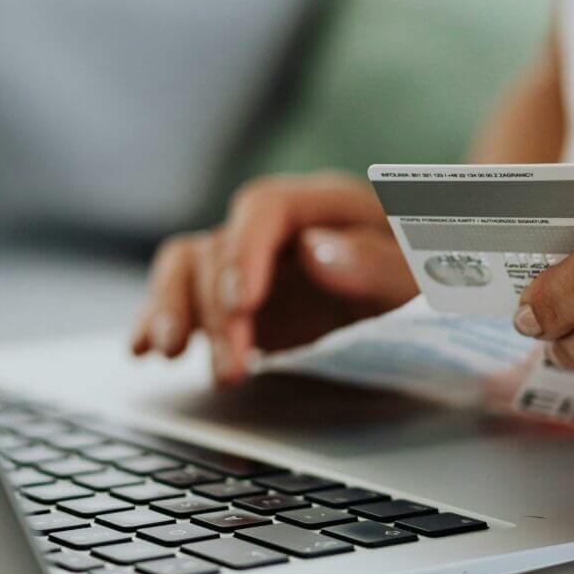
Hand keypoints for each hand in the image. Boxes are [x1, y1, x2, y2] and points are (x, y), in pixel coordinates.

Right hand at [131, 173, 417, 384]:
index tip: (242, 302)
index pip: (264, 208)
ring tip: (169, 355)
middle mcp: (275, 227)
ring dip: (173, 311)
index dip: (244, 251)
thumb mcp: (423, 274)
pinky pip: (181, 297)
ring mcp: (248, 261)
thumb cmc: (430, 275)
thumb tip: (315, 253)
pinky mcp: (232, 299)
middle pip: (219, 247)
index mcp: (324, 204)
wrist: (430, 292)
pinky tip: (142, 350)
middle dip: (216, 311)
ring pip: (186, 268)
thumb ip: (377, 263)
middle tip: (233, 368)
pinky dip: (157, 320)